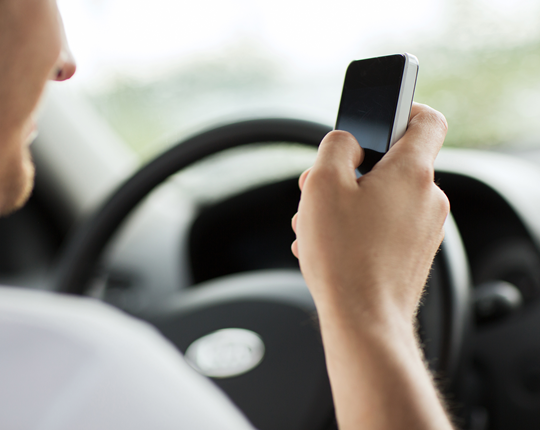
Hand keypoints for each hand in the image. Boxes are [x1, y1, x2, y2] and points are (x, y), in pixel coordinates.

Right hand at [292, 103, 449, 330]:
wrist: (363, 321)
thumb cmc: (343, 256)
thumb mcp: (323, 185)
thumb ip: (336, 147)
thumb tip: (348, 142)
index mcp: (412, 172)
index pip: (427, 120)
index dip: (403, 109)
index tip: (378, 118)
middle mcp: (428, 199)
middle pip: (390, 165)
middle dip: (349, 171)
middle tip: (316, 190)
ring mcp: (424, 230)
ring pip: (382, 199)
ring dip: (346, 204)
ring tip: (316, 227)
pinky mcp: (414, 255)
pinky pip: (384, 227)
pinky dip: (357, 229)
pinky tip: (328, 247)